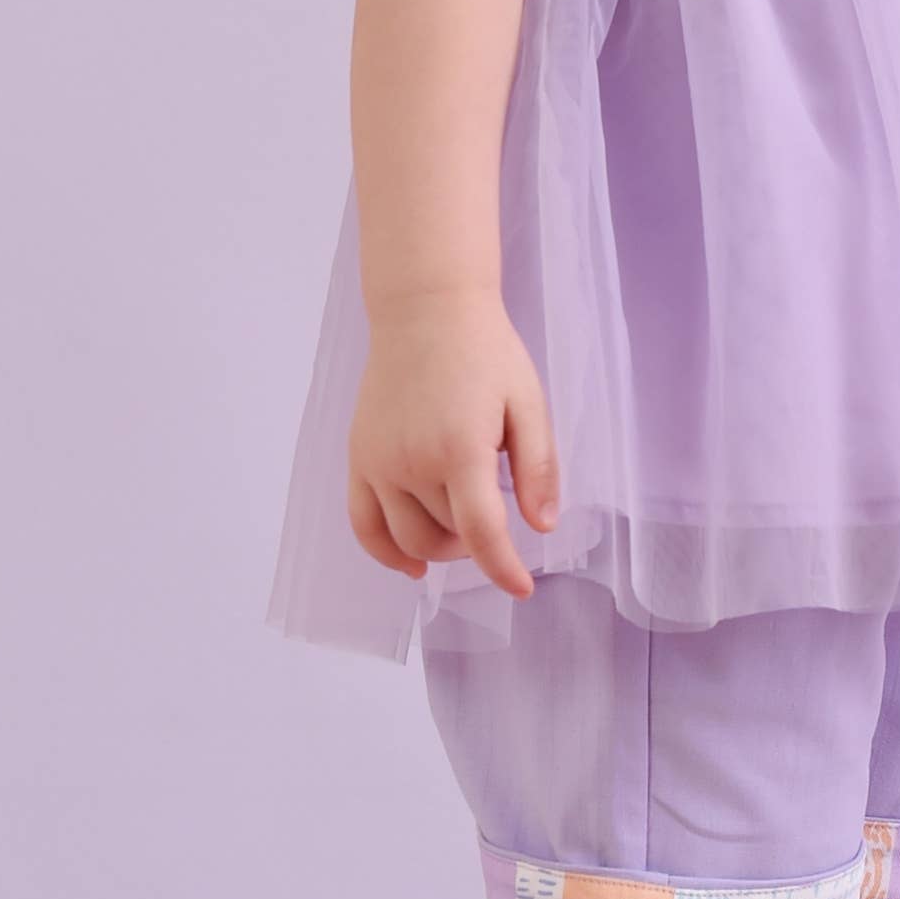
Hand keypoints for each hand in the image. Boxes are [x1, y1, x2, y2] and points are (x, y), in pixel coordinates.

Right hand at [346, 288, 562, 598]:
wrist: (425, 310)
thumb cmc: (485, 351)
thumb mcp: (528, 402)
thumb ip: (537, 466)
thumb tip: (541, 527)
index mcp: (460, 448)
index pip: (481, 532)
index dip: (503, 569)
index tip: (522, 588)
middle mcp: (412, 462)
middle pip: (446, 536)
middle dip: (477, 545)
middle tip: (496, 524)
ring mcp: (379, 462)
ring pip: (407, 538)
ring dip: (439, 550)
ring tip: (462, 534)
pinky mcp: (358, 457)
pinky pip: (363, 524)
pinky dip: (384, 552)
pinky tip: (409, 565)